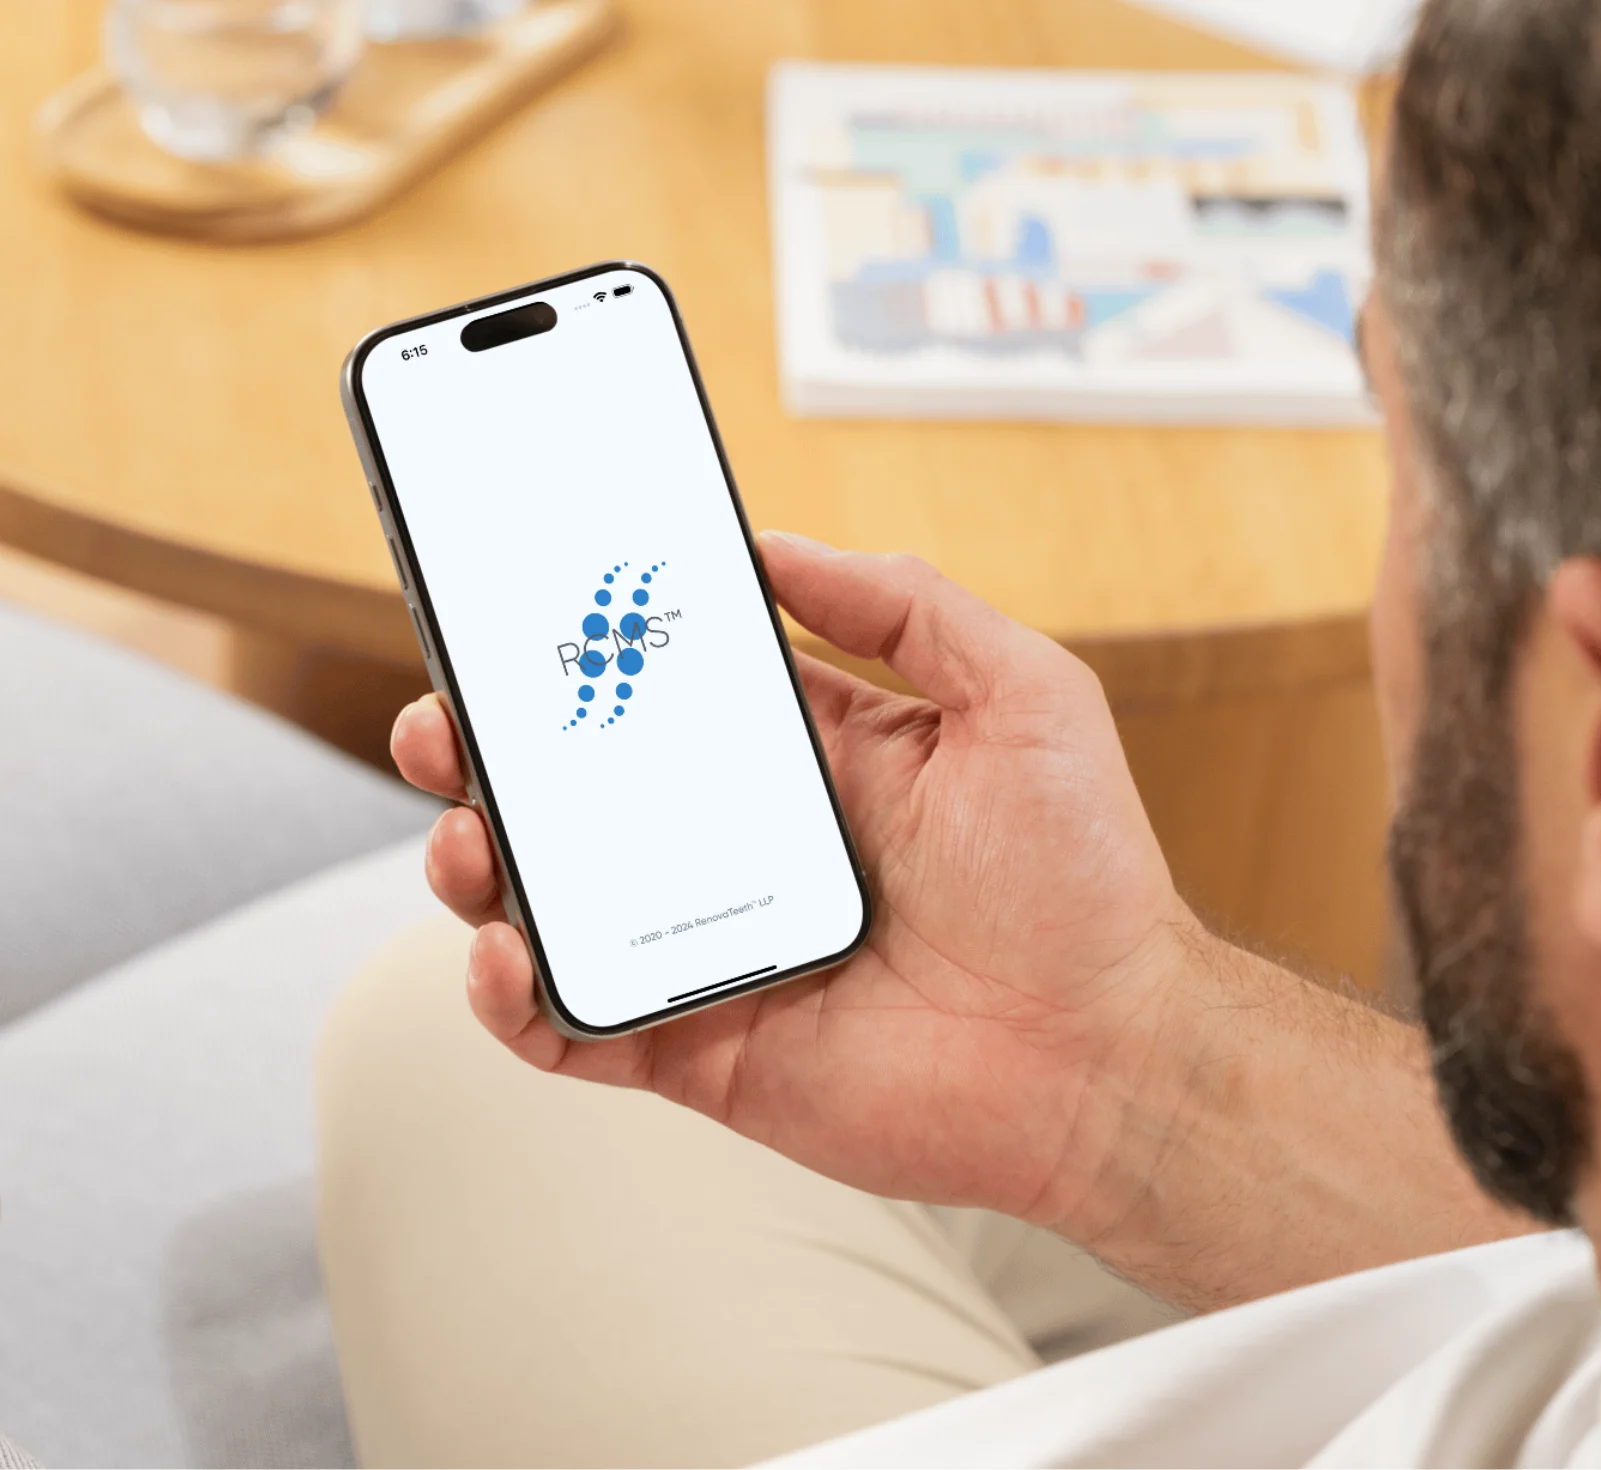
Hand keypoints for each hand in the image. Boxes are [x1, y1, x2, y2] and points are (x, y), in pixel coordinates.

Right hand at [393, 532, 1207, 1242]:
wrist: (1108, 1056)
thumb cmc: (1085, 879)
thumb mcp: (1026, 696)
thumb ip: (908, 608)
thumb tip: (777, 545)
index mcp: (815, 757)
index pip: (669, 687)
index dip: (589, 649)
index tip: (519, 602)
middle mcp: (752, 845)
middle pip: (585, 787)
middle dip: (495, 747)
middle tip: (449, 720)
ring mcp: (717, 945)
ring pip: (556, 898)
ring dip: (480, 860)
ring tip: (468, 831)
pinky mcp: (702, 1048)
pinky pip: (574, 1025)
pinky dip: (515, 995)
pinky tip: (508, 951)